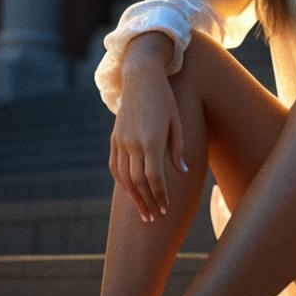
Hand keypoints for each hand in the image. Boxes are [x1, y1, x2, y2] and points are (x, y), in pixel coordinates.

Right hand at [110, 67, 185, 222]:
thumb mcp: (177, 122)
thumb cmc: (165, 98)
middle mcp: (133, 143)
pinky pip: (115, 166)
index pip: (155, 178)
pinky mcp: (114, 138)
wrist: (140, 77)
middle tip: (155, 218)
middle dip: (147, 202)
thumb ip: (178, 149)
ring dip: (134, 197)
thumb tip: (181, 173)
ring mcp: (120, 141)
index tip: (166, 209)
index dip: (160, 196)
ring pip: (124, 178)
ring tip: (143, 212)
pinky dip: (122, 182)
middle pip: (138, 182)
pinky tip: (131, 192)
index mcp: (151, 140)